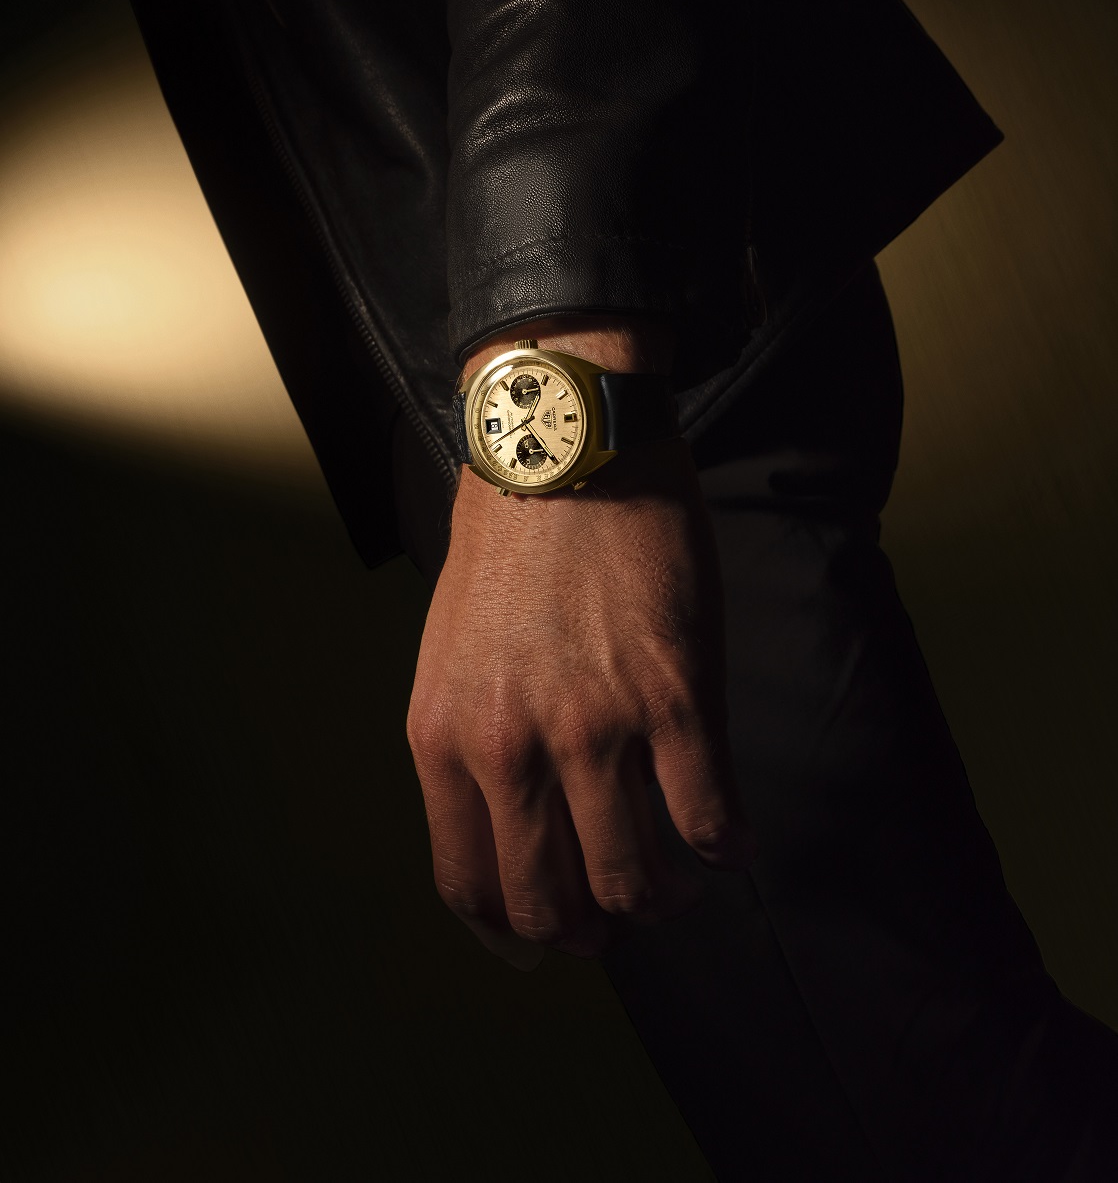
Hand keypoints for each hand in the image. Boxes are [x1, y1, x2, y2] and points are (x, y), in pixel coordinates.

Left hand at [406, 432, 756, 971]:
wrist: (562, 451)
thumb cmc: (508, 544)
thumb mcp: (453, 651)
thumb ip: (474, 738)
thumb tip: (515, 817)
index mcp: (444, 737)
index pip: (468, 883)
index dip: (511, 932)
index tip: (543, 941)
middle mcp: (511, 746)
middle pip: (552, 901)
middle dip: (588, 931)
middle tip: (616, 918)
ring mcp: (595, 725)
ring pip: (632, 878)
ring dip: (659, 898)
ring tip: (675, 880)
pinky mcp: (674, 695)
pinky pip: (708, 816)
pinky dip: (723, 846)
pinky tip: (728, 839)